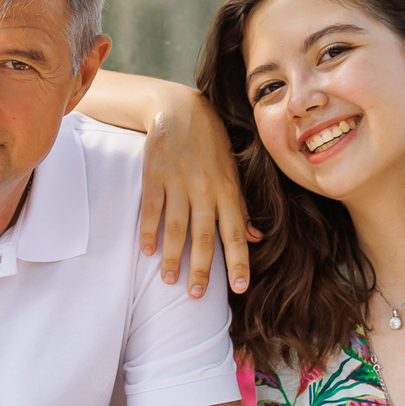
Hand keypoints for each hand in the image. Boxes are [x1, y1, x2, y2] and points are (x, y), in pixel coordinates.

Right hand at [138, 87, 256, 298]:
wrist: (179, 109)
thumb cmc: (210, 144)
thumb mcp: (232, 172)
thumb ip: (241, 207)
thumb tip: (257, 238)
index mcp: (227, 190)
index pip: (235, 232)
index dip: (238, 260)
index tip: (240, 287)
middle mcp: (205, 188)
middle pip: (204, 235)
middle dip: (201, 268)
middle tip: (196, 296)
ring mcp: (178, 182)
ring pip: (176, 227)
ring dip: (173, 256)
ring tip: (170, 281)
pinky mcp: (154, 175)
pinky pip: (152, 209)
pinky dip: (148, 231)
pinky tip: (147, 251)